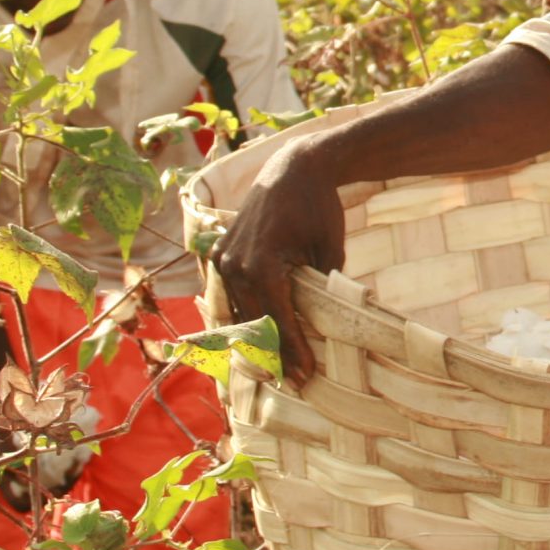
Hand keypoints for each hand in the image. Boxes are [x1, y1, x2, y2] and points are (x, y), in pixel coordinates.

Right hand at [210, 136, 346, 387]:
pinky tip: (255, 337)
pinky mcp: (220, 253)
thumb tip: (328, 323)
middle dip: (275, 355)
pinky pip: (229, 294)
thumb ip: (324, 287)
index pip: (279, 321)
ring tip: (275, 367)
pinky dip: (242, 316)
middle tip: (294, 382)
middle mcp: (236, 265)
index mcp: (263, 265)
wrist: (295, 167)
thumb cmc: (319, 206)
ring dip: (255, 340)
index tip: (307, 376)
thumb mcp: (330, 249)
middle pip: (255, 324)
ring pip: (238, 312)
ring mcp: (223, 259)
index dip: (293, 352)